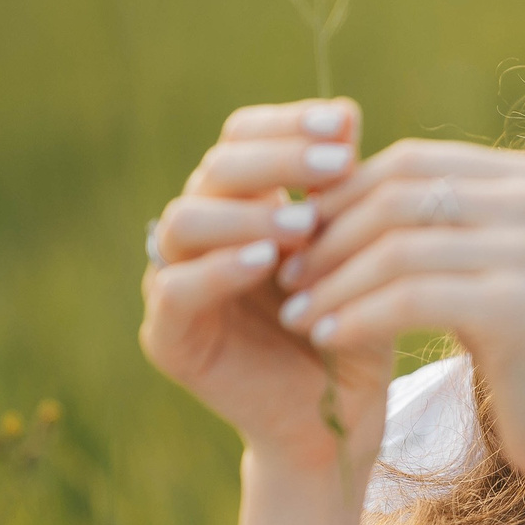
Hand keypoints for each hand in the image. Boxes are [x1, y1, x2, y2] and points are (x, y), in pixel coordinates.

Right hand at [139, 101, 386, 472]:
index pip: (243, 137)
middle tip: (336, 164)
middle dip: (278, 160)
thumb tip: (345, 109)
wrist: (338, 416)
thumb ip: (341, 187)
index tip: (345, 123)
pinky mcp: (167, 335)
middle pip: (215, 169)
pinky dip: (217, 270)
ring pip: (183, 220)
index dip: (287, 125)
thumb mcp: (356, 249)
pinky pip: (173, 288)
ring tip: (302, 222)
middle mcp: (201, 234)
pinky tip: (264, 263)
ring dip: (246, 213)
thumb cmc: (351, 321)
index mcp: (241, 202)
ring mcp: (175, 281)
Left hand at [276, 140, 524, 495]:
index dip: (342, 195)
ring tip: (295, 314)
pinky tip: (326, 339)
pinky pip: (408, 298)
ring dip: (333, 281)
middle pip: (397, 194)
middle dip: (330, 233)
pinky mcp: (516, 305)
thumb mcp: (496, 271)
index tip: (296, 237)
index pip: (411, 161)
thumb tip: (342, 194)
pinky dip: (357, 316)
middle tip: (285, 275)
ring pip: (396, 246)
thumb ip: (445, 226)